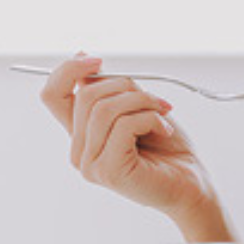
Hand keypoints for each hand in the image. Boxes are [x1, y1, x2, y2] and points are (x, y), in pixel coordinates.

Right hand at [39, 55, 222, 230]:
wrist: (191, 185)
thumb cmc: (168, 149)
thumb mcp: (137, 108)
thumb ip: (110, 90)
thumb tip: (83, 59)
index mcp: (81, 135)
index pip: (52, 95)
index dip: (69, 70)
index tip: (97, 60)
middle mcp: (79, 152)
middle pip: (85, 96)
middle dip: (126, 86)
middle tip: (157, 100)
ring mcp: (90, 164)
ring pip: (104, 108)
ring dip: (142, 101)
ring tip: (163, 113)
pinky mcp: (108, 171)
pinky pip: (123, 125)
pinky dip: (150, 118)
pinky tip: (164, 130)